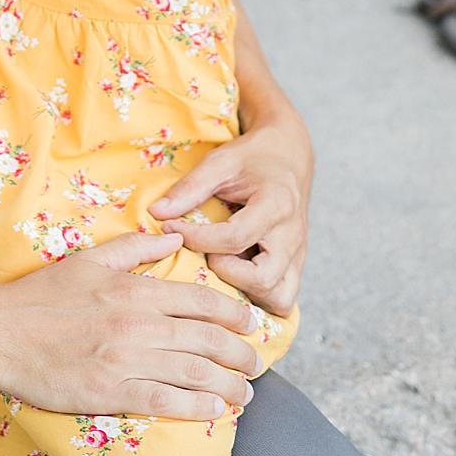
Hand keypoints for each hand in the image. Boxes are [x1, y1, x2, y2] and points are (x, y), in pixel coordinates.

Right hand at [0, 231, 263, 420]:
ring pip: (193, 371)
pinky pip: (162, 400)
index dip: (234, 315)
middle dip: (240, 353)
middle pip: (207, 338)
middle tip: (256, 364)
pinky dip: (194, 406)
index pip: (202, 301)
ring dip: (228, 384)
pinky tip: (214, 411)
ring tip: (245, 395)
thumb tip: (176, 237)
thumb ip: (137, 247)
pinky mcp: (107, 391)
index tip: (251, 325)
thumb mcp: (92, 259)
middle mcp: (138, 323)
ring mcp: (124, 359)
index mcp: (137, 290)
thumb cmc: (41, 295)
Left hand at [149, 117, 311, 314]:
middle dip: (226, 273)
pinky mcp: (297, 264)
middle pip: (262, 278)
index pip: (235, 238)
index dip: (197, 240)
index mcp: (276, 204)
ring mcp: (298, 253)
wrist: (288, 155)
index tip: (171, 229)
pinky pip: (284, 298)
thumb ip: (190, 188)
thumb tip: (157, 213)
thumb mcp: (221, 162)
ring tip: (224, 269)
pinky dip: (261, 299)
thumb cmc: (253, 158)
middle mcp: (292, 234)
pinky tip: (239, 282)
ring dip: (247, 293)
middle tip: (208, 253)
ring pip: (280, 297)